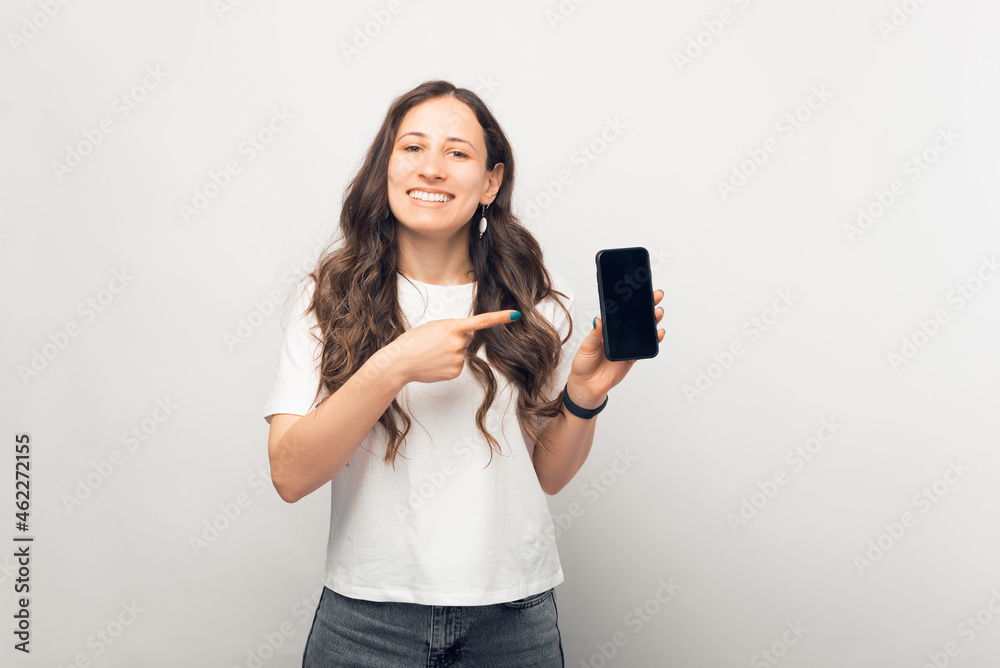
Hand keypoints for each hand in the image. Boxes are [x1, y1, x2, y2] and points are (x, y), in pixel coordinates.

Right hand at [387, 309, 520, 383]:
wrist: (401, 362)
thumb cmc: (414, 341)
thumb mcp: (434, 326)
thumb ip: (454, 328)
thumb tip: (468, 336)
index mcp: (454, 327)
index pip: (482, 321)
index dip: (500, 318)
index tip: (515, 315)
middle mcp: (459, 343)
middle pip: (467, 338)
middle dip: (456, 339)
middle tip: (436, 342)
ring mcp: (458, 358)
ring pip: (461, 352)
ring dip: (451, 352)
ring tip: (433, 353)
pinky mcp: (456, 372)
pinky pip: (457, 365)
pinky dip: (448, 364)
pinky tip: (435, 363)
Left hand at [566, 289, 664, 408]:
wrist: (587, 386)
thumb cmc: (584, 364)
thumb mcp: (586, 346)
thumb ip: (595, 334)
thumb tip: (599, 319)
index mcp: (607, 328)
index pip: (621, 311)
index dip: (631, 301)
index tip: (639, 289)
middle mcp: (619, 335)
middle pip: (636, 318)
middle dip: (647, 306)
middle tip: (656, 296)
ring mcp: (627, 345)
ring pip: (644, 330)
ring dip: (653, 321)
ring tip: (658, 312)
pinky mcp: (632, 357)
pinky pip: (645, 347)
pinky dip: (654, 340)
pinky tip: (658, 333)